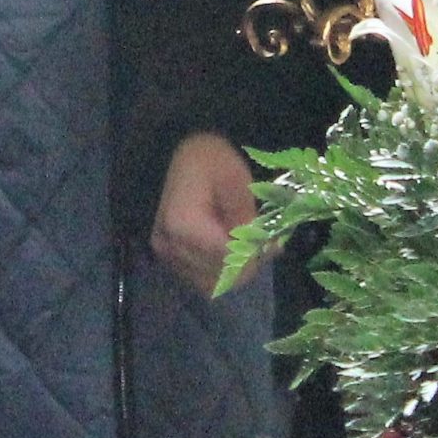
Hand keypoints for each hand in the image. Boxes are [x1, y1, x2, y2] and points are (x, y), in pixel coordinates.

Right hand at [152, 130, 265, 297]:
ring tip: (243, 242)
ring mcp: (166, 254)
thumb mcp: (236, 180)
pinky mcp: (167, 256)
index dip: (255, 253)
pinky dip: (219, 270)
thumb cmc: (209, 161)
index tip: (271, 240)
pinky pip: (201, 279)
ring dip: (235, 269)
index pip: (229, 259)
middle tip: (261, 239)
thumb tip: (265, 249)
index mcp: (184, 226)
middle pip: (223, 275)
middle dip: (248, 261)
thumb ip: (248, 218)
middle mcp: (170, 246)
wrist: (181, 154)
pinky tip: (226, 248)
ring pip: (214, 283)